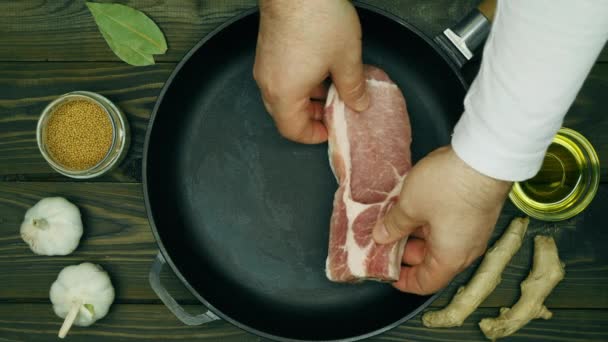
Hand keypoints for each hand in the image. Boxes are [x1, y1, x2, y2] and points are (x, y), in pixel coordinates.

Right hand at [254, 0, 369, 143]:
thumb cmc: (317, 19)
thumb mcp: (346, 58)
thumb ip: (354, 88)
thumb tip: (359, 103)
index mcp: (285, 94)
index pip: (293, 131)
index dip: (314, 135)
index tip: (330, 129)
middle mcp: (269, 83)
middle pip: (285, 115)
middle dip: (311, 117)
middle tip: (334, 109)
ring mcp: (264, 66)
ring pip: (282, 95)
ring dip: (305, 98)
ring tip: (330, 87)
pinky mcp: (266, 51)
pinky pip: (280, 78)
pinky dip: (298, 82)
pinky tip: (318, 68)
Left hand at [372, 146, 511, 294]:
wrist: (484, 156)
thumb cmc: (448, 186)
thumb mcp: (409, 206)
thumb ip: (393, 225)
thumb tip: (382, 237)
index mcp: (449, 258)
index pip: (424, 283)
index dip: (402, 280)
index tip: (385, 268)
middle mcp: (465, 250)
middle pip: (430, 262)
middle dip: (404, 251)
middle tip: (381, 237)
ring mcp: (473, 231)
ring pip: (438, 241)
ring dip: (415, 232)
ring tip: (393, 217)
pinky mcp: (475, 213)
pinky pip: (448, 226)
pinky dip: (428, 221)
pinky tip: (412, 204)